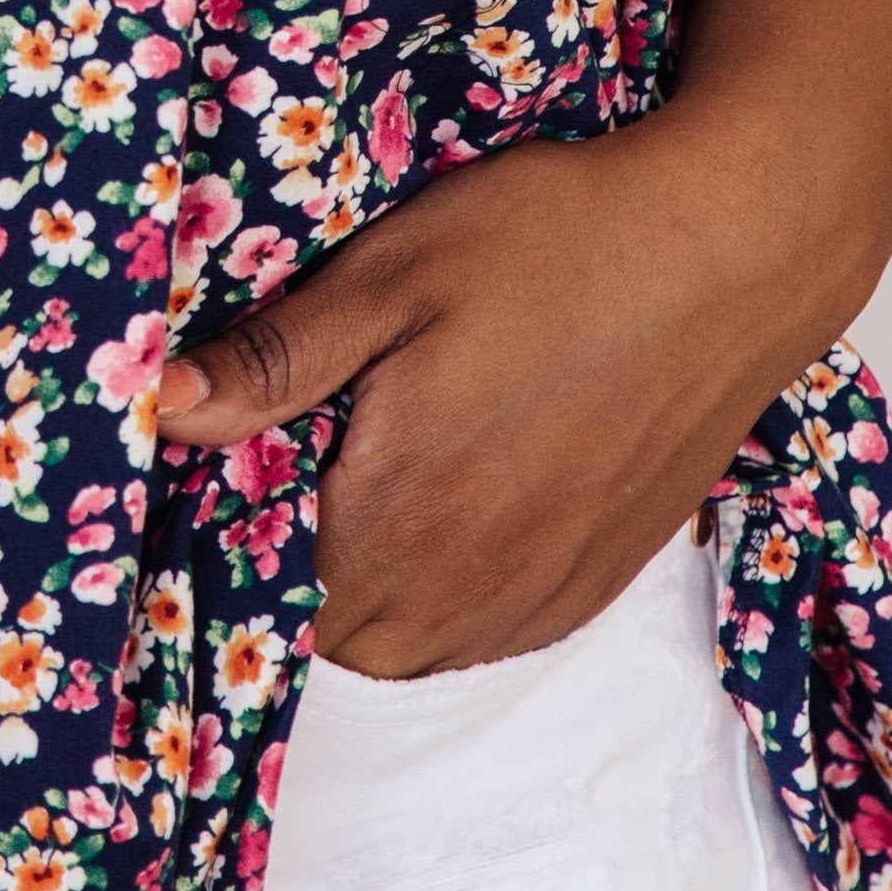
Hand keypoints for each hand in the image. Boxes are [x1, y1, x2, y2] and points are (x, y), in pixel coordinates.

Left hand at [152, 109, 844, 676]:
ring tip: (366, 476)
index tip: (224, 468)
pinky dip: (445, 596)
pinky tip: (447, 502)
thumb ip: (275, 360)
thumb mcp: (391, 274)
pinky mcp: (593, 581)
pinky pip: (486, 632)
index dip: (228, 537)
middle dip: (292, 569)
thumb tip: (160, 411)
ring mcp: (538, 593)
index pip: (267, 593)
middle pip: (333, 635)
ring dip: (368, 590)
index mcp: (397, 519)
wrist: (731, 254)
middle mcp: (465, 587)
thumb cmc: (556, 245)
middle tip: (291, 457)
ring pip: (408, 646)